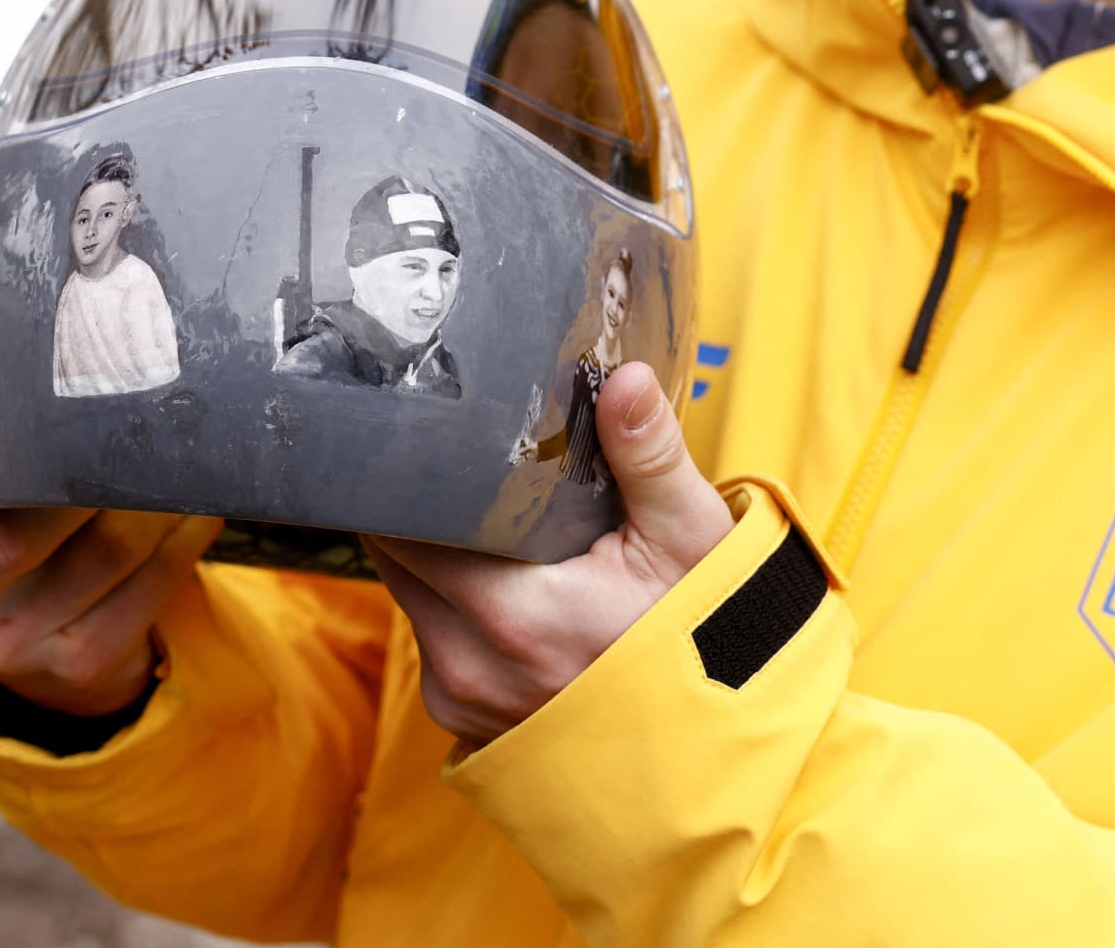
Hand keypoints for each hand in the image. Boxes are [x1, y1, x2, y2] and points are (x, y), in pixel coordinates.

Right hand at [0, 401, 212, 716]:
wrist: (37, 640)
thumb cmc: (6, 524)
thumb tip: (30, 332)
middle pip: (21, 529)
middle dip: (93, 470)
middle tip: (142, 416)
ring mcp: (10, 641)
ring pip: (108, 549)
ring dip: (157, 497)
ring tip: (185, 454)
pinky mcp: (77, 665)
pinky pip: (151, 586)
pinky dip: (184, 538)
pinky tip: (200, 506)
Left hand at [365, 363, 735, 749]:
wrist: (716, 736)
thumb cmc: (703, 629)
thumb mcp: (688, 535)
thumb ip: (648, 454)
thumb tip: (624, 378)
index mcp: (513, 616)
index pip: (406, 533)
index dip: (412, 485)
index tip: (431, 443)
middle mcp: (471, 667)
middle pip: (398, 564)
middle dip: (421, 518)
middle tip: (458, 473)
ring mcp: (464, 702)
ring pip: (411, 604)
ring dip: (435, 566)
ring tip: (484, 529)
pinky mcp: (466, 723)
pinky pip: (434, 647)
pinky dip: (453, 615)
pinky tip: (499, 588)